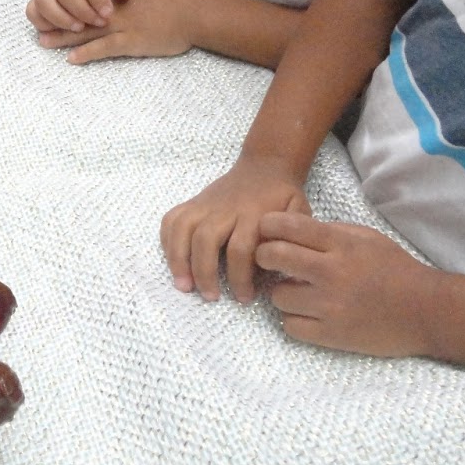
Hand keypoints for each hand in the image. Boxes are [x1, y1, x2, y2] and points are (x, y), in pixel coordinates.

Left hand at [32, 0, 198, 64]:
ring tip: (45, 42)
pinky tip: (72, 59)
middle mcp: (116, 11)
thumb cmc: (174, 5)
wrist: (192, 12)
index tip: (49, 13)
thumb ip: (128, 0)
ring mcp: (123, 26)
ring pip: (87, 31)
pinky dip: (88, 53)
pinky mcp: (133, 42)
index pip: (86, 1)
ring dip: (64, 37)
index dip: (67, 8)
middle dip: (58, 22)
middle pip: (80, 15)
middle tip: (38, 28)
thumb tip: (117, 3)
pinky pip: (105, 47)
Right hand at [160, 159, 310, 301]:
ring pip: (183, 229)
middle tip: (210, 297)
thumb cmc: (282, 197)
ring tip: (183, 285)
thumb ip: (293, 238)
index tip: (245, 298)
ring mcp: (205, 204)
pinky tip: (173, 261)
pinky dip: (166, 240)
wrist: (265, 167)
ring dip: (179, 259)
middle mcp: (225, 209)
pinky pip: (172, 219)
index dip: (240, 278)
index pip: (240, 249)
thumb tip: (286, 268)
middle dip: (204, 272)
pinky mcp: (193, 202)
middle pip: (206, 240)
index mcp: (253, 214)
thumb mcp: (298, 213)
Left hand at [254, 212, 435, 355]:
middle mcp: (331, 273)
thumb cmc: (396, 270)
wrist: (426, 312)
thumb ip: (331, 231)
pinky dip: (294, 319)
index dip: (268, 225)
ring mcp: (329, 307)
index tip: (266, 230)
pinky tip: (307, 313)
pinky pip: (290, 325)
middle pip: (272, 257)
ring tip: (297, 292)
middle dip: (264, 256)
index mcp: (341, 245)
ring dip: (282, 292)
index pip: (287, 226)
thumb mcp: (367, 237)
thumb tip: (293, 228)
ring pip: (277, 296)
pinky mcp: (331, 335)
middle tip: (270, 260)